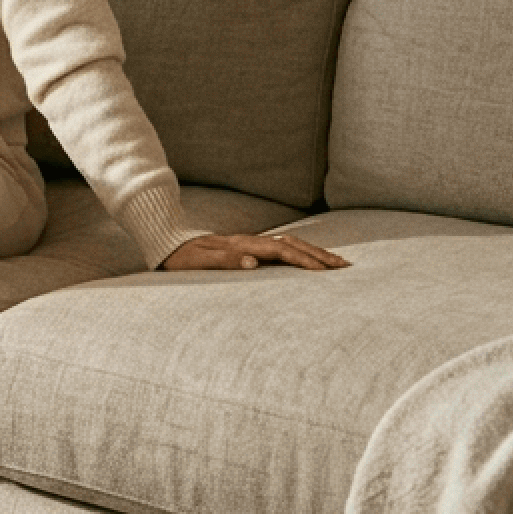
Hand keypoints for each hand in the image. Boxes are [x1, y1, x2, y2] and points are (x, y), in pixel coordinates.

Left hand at [159, 232, 349, 271]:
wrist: (166, 243)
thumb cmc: (181, 259)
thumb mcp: (198, 262)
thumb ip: (225, 261)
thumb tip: (253, 262)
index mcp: (241, 245)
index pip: (280, 251)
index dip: (303, 261)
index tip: (325, 273)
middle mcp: (249, 240)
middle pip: (291, 244)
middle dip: (319, 255)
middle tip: (345, 268)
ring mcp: (250, 242)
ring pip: (289, 243)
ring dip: (314, 252)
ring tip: (336, 263)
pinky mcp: (248, 246)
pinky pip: (281, 246)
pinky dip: (300, 251)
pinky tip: (309, 258)